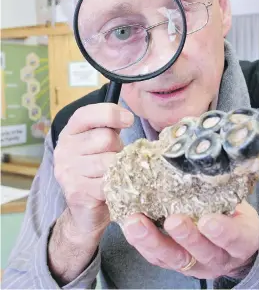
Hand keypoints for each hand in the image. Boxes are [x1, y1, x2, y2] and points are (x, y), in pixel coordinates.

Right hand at [54, 102, 133, 238]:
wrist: (86, 209)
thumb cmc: (98, 168)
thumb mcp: (102, 141)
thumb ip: (110, 127)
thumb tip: (127, 117)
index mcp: (70, 132)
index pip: (87, 114)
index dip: (111, 113)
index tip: (129, 120)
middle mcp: (64, 149)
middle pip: (105, 138)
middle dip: (118, 148)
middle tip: (116, 158)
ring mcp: (68, 171)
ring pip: (109, 161)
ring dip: (119, 167)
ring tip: (114, 173)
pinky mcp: (77, 191)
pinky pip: (108, 182)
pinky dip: (117, 185)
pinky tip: (113, 187)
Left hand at [122, 200, 258, 279]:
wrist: (235, 244)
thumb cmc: (234, 214)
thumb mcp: (239, 203)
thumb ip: (225, 187)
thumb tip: (202, 152)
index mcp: (239, 241)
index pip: (235, 238)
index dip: (223, 231)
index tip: (208, 220)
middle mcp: (217, 257)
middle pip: (201, 253)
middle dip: (185, 237)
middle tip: (172, 220)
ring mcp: (194, 263)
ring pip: (173, 257)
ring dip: (153, 241)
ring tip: (136, 223)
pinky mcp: (173, 263)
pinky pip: (156, 257)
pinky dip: (141, 242)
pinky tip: (128, 224)